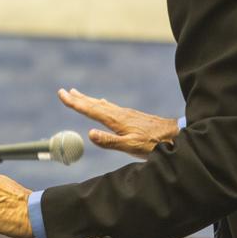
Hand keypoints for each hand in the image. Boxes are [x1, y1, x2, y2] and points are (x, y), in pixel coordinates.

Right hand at [58, 87, 178, 158]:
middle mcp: (119, 113)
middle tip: (64, 91)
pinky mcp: (131, 116)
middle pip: (94, 104)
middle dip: (78, 98)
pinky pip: (110, 107)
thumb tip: (89, 134)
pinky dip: (100, 103)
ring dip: (87, 99)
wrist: (175, 136)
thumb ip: (110, 141)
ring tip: (77, 94)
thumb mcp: (131, 147)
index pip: (90, 109)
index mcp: (116, 120)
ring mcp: (125, 113)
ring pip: (101, 104)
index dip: (75, 103)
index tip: (62, 94)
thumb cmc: (154, 144)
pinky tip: (102, 103)